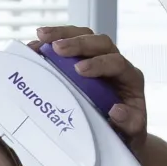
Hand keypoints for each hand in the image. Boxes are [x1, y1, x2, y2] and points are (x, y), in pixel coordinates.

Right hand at [30, 26, 147, 147]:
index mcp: (130, 78)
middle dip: (78, 43)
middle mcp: (115, 63)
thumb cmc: (125, 130)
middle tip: (57, 48)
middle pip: (100, 42)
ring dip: (63, 34)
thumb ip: (129, 123)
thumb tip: (116, 111)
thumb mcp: (131, 131)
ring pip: (85, 36)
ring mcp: (99, 58)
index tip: (80, 70)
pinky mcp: (83, 59)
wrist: (119, 130)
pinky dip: (52, 42)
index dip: (99, 63)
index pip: (117, 62)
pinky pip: (70, 44)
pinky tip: (36, 45)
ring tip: (41, 36)